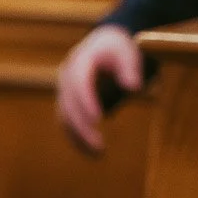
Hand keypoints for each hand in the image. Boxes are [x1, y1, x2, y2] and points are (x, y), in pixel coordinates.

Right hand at [55, 24, 141, 153]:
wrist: (103, 42)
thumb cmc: (118, 49)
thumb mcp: (128, 52)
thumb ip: (131, 68)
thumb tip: (134, 88)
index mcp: (80, 61)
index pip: (79, 83)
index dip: (86, 101)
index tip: (98, 119)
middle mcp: (66, 77)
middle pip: (68, 105)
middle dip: (82, 128)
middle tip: (100, 147)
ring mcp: (63, 91)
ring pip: (64, 118)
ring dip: (78, 138)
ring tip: (98, 155)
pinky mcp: (66, 102)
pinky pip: (67, 122)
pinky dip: (77, 138)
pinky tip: (91, 152)